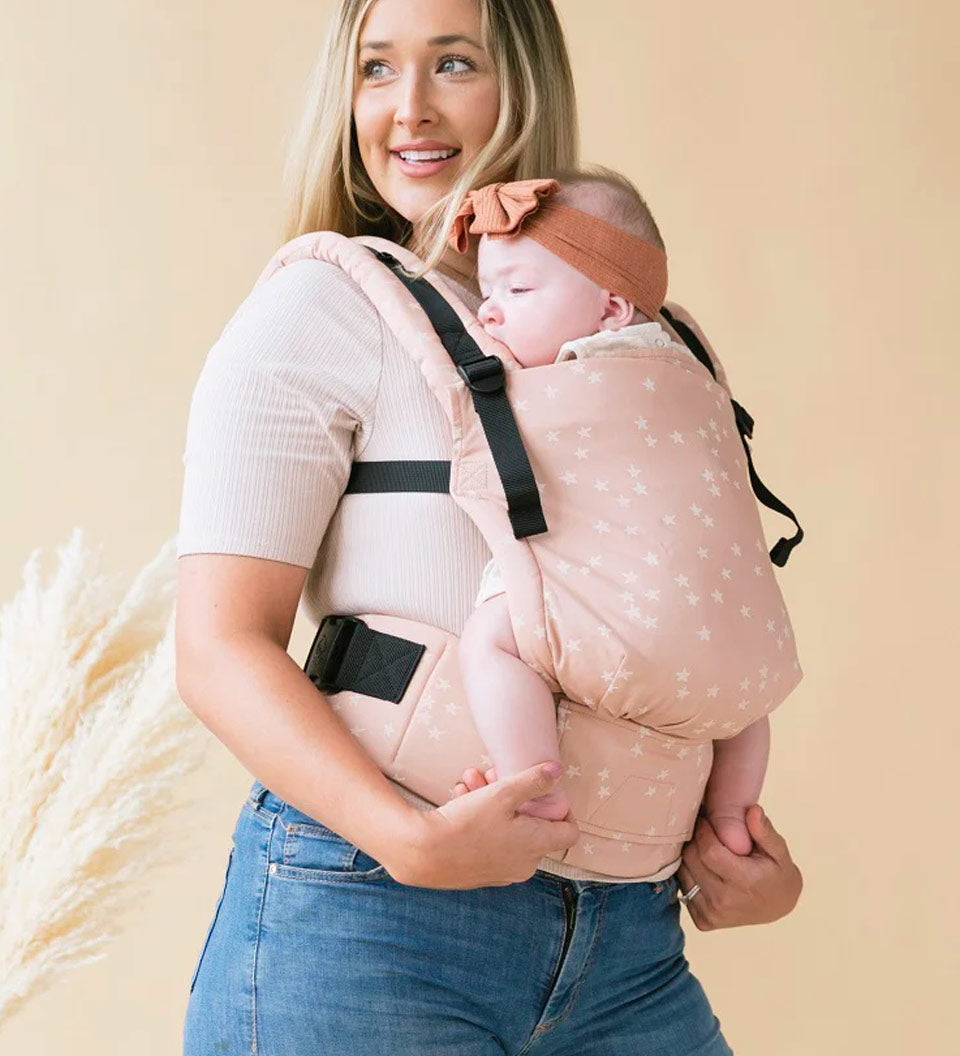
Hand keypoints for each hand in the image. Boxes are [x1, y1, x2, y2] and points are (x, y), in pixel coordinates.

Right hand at [396, 763, 579, 889]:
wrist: (422, 853)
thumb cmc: (467, 823)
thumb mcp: (503, 793)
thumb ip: (534, 781)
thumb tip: (557, 772)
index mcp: (536, 846)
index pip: (569, 832)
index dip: (562, 809)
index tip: (546, 791)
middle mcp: (524, 864)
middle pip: (531, 824)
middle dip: (514, 795)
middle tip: (493, 775)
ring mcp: (502, 871)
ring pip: (507, 828)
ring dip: (492, 801)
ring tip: (469, 780)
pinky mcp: (481, 872)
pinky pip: (490, 840)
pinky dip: (480, 820)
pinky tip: (460, 797)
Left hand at [676, 804, 802, 929]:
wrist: (777, 906)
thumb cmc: (777, 874)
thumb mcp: (779, 851)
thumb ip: (764, 831)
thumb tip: (753, 810)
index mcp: (743, 883)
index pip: (709, 851)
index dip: (704, 831)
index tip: (707, 819)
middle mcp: (724, 901)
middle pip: (692, 859)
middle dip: (695, 839)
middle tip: (703, 829)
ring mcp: (711, 914)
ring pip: (683, 872)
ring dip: (689, 855)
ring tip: (703, 847)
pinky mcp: (703, 921)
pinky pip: (683, 887)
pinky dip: (688, 873)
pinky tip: (702, 866)